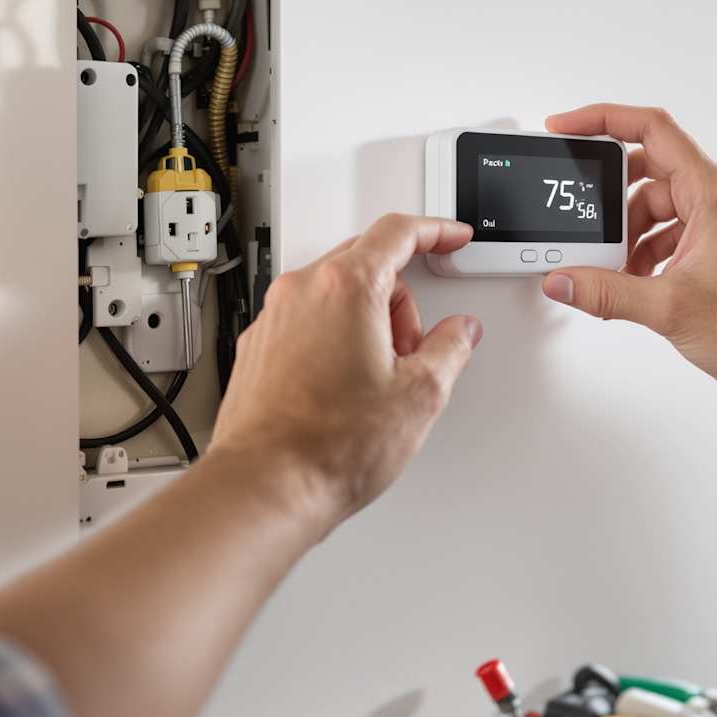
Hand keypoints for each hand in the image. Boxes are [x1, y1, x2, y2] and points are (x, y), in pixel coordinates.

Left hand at [210, 214, 482, 531]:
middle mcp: (300, 292)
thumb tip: (459, 333)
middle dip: (400, 299)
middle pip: (365, 263)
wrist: (267, 485)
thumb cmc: (329, 445)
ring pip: (333, 294)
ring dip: (366, 321)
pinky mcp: (258, 349)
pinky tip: (345, 389)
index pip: (397, 232)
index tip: (450, 237)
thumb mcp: (419, 395)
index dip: (434, 231)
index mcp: (345, 288)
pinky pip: (306, 322)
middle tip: (415, 349)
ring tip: (378, 379)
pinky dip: (332, 339)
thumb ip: (450, 349)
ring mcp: (273, 319)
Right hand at [539, 103, 716, 470]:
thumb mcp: (668, 308)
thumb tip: (563, 281)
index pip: (650, 129)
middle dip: (611, 205)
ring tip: (617, 272)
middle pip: (647, 172)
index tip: (566, 127)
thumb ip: (605, 293)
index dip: (601, 120)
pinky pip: (673, 230)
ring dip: (629, 236)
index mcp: (713, 192)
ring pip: (658, 206)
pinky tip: (638, 282)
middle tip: (587, 231)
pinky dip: (648, 250)